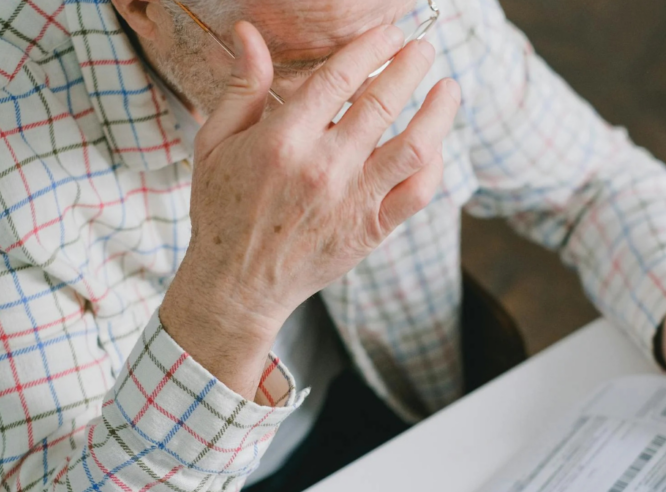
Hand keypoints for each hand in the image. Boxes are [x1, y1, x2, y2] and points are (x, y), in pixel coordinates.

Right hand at [160, 21, 460, 397]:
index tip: (389, 33)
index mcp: (282, 141)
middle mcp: (323, 168)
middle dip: (410, 66)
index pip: (339, 77)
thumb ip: (242, 87)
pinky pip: (417, 194)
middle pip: (383, 103)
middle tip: (422, 47)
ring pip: (414, 147)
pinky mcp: (371, 231)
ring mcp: (352, 202)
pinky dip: (435, 167)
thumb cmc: (221, 211)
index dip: (371, 47)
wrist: (236, 286)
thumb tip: (250, 32)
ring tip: (449, 88)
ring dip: (439, 112)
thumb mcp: (216, 144)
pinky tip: (437, 145)